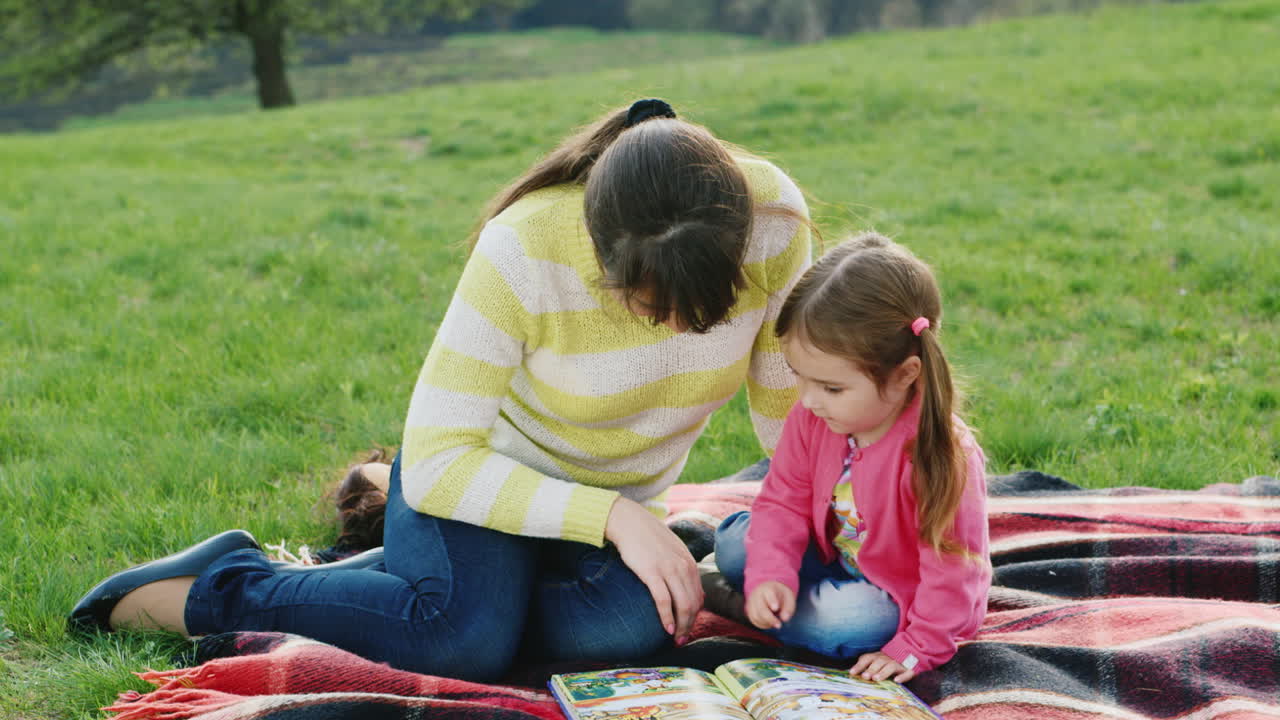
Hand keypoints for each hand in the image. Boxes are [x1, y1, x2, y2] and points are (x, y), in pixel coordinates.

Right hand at [605, 497, 702, 643]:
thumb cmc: (648, 538)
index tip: (687, 629)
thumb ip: (683, 569)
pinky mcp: (652, 572)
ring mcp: (669, 569)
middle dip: (689, 626)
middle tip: (682, 640)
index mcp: (689, 563)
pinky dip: (666, 617)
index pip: (699, 597)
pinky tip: (666, 628)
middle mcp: (683, 567)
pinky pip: (663, 600)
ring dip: (680, 626)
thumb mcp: (673, 551)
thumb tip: (689, 590)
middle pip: (693, 604)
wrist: (629, 522)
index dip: (695, 617)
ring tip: (675, 638)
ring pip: (682, 605)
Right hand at [745, 581, 794, 629]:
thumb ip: (788, 608)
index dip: (772, 601)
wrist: (769, 591)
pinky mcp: (749, 610)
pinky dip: (763, 624)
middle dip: (770, 619)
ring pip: (756, 616)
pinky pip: (754, 620)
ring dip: (767, 623)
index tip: (776, 608)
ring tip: (776, 624)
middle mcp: (757, 594)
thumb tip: (784, 619)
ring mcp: (751, 602)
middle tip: (779, 625)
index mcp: (768, 588)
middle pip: (761, 608)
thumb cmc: (781, 596)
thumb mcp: (788, 598)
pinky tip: (770, 623)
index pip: (769, 594)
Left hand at [850, 651, 915, 682]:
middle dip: (871, 669)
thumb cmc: (889, 660)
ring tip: (876, 679)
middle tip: (865, 676)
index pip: (867, 658)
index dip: (860, 665)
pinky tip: (897, 681)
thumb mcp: (878, 660)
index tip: (852, 672)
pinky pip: (907, 672)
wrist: (911, 651)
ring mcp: (899, 663)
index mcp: (879, 656)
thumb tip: (852, 672)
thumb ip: (867, 665)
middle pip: (879, 662)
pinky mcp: (910, 668)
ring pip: (891, 666)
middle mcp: (888, 658)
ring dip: (883, 672)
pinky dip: (902, 676)